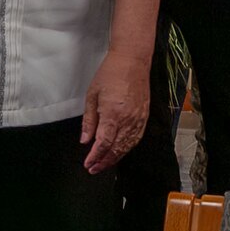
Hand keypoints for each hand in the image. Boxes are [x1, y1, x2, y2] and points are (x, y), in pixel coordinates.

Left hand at [80, 49, 148, 174]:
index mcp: (113, 115)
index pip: (104, 143)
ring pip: (127, 146)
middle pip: (116, 149)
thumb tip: (85, 140)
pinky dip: (127, 148)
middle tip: (93, 169)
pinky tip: (119, 152)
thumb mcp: (92, 96)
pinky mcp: (144, 117)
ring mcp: (138, 120)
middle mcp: (128, 120)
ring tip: (104, 164)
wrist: (132, 61)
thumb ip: (89, 121)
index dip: (95, 156)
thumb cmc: (109, 75)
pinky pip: (136, 138)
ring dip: (115, 158)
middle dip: (104, 161)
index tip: (87, 164)